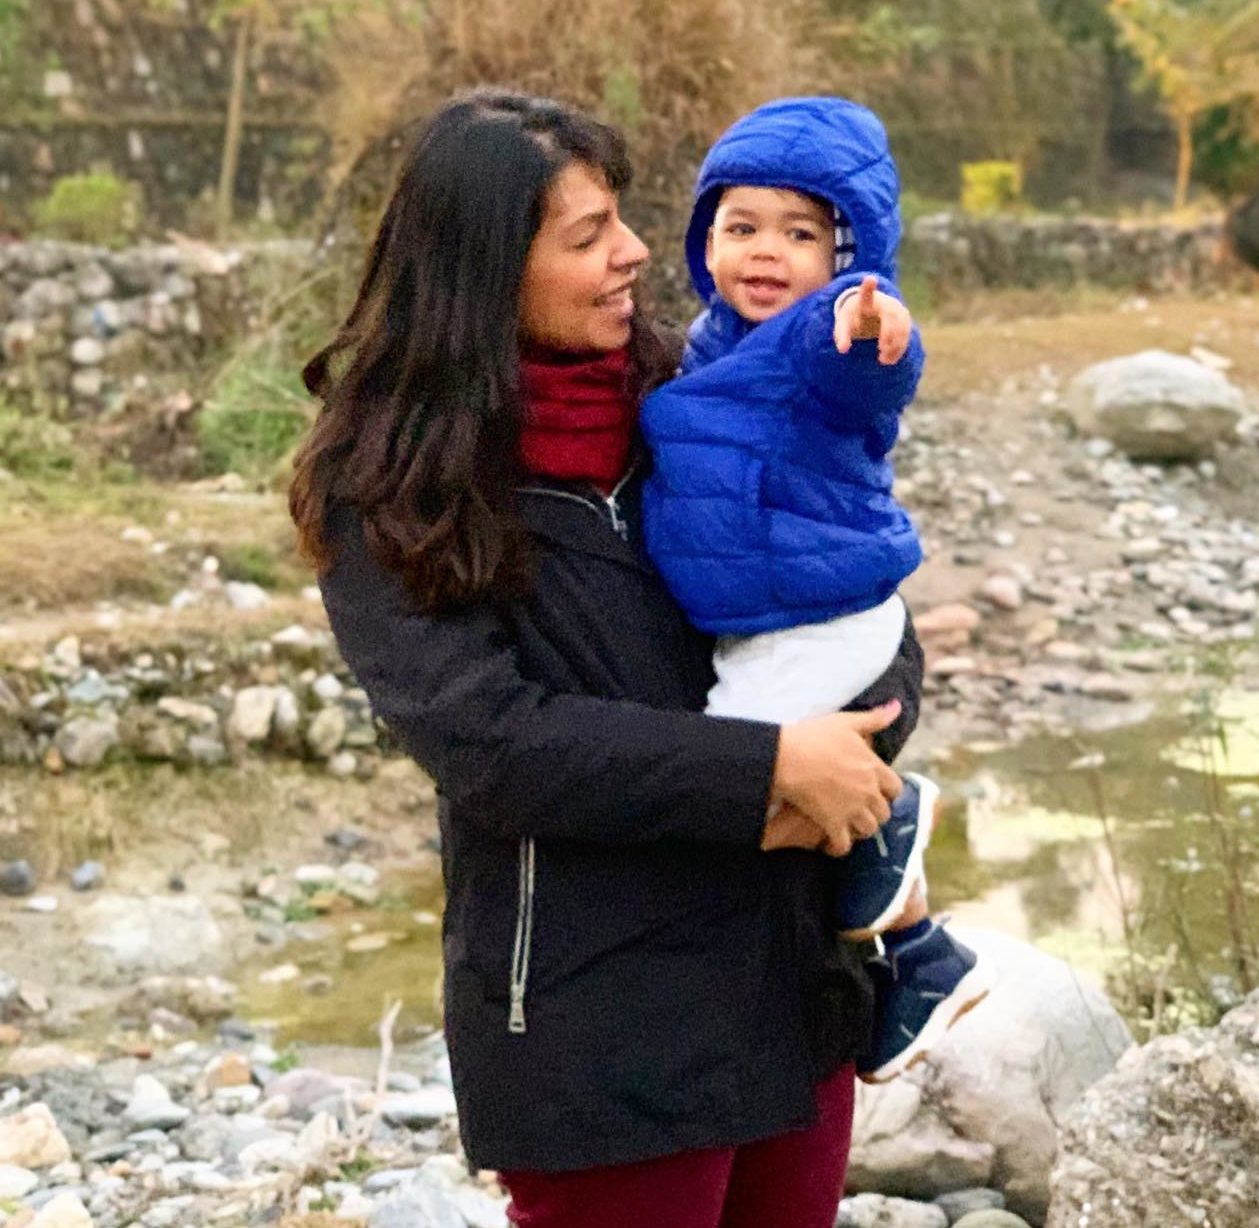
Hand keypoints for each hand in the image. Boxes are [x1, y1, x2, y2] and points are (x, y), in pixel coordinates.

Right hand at [770, 703, 903, 856]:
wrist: (787, 757)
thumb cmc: (814, 736)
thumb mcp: (846, 722)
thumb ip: (874, 718)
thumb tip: (896, 706)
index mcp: (874, 767)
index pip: (895, 788)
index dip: (886, 791)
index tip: (874, 791)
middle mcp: (868, 791)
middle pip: (884, 812)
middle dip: (874, 812)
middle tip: (860, 810)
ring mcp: (852, 810)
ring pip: (868, 830)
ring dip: (859, 830)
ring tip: (847, 826)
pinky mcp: (833, 824)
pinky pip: (843, 845)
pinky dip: (838, 847)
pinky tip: (830, 843)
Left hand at [833, 275, 912, 364]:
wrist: (869, 310)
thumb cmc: (853, 317)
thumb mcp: (843, 325)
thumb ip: (842, 336)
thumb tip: (842, 350)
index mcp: (867, 301)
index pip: (867, 293)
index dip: (869, 287)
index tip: (870, 278)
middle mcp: (886, 302)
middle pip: (892, 315)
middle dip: (888, 333)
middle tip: (880, 349)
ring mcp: (897, 310)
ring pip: (902, 326)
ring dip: (894, 345)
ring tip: (882, 360)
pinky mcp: (904, 320)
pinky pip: (906, 334)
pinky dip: (899, 348)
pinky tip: (889, 360)